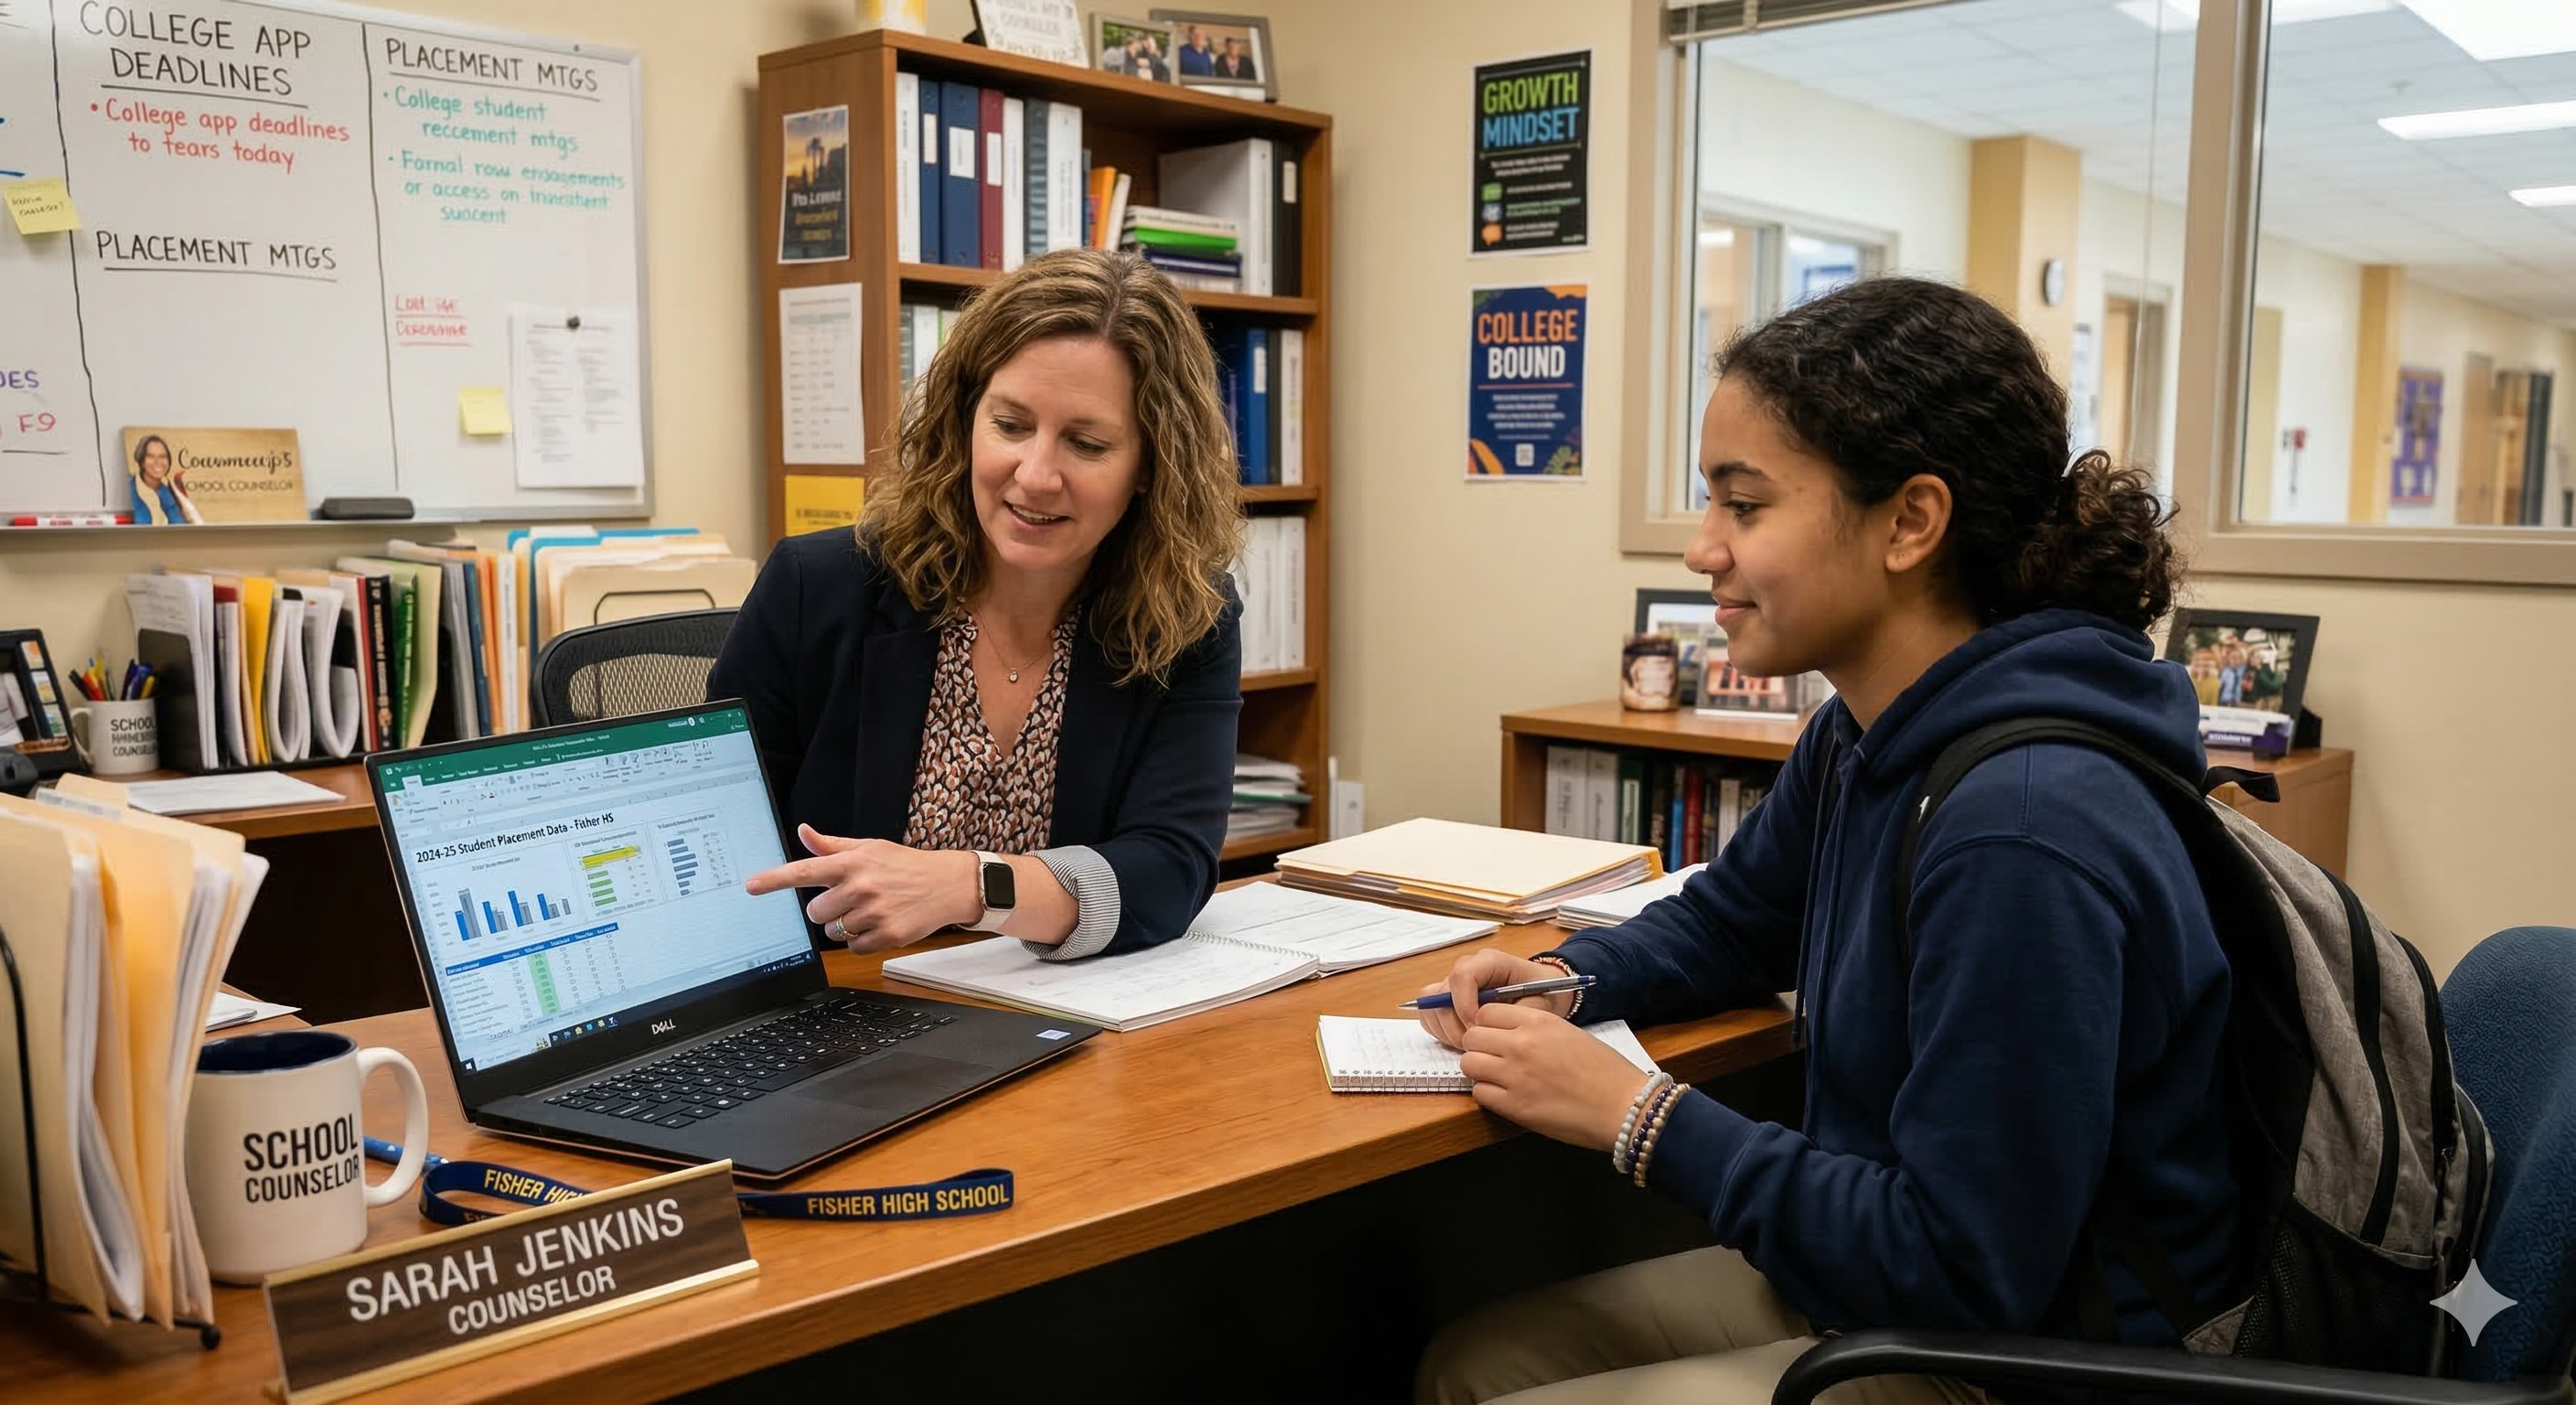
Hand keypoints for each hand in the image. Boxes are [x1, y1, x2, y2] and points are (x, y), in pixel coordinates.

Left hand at [743, 825, 978, 952]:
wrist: (948, 884)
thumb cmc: (906, 865)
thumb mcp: (870, 848)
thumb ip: (833, 846)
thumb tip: (803, 831)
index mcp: (852, 863)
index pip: (805, 870)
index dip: (775, 880)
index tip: (751, 886)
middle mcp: (861, 886)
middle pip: (815, 912)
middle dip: (827, 910)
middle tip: (850, 900)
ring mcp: (874, 913)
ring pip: (834, 932)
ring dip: (847, 926)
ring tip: (871, 911)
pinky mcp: (887, 935)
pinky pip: (854, 948)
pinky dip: (863, 941)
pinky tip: (880, 925)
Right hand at [1414, 947, 1576, 1048]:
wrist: (1548, 992)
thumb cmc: (1545, 994)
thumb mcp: (1538, 1005)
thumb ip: (1512, 1014)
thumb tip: (1482, 1027)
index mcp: (1490, 961)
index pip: (1462, 976)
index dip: (1463, 1005)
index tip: (1478, 1028)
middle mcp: (1468, 967)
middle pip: (1440, 993)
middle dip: (1454, 1024)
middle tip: (1475, 1044)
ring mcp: (1455, 983)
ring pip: (1431, 1005)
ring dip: (1446, 1029)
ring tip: (1471, 1044)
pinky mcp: (1449, 998)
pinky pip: (1430, 1013)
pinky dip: (1440, 1030)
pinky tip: (1461, 1040)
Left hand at [1457, 1003, 1659, 1152]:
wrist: (1624, 1106)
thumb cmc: (1606, 1071)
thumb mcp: (1569, 1034)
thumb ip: (1535, 1030)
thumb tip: (1507, 1035)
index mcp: (1538, 1021)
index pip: (1486, 1012)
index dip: (1487, 1024)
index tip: (1495, 1035)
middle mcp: (1521, 1043)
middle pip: (1472, 1036)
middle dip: (1479, 1047)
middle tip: (1493, 1058)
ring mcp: (1515, 1075)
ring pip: (1469, 1064)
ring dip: (1479, 1070)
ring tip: (1498, 1078)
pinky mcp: (1514, 1106)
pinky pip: (1479, 1093)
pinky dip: (1488, 1095)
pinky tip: (1506, 1097)